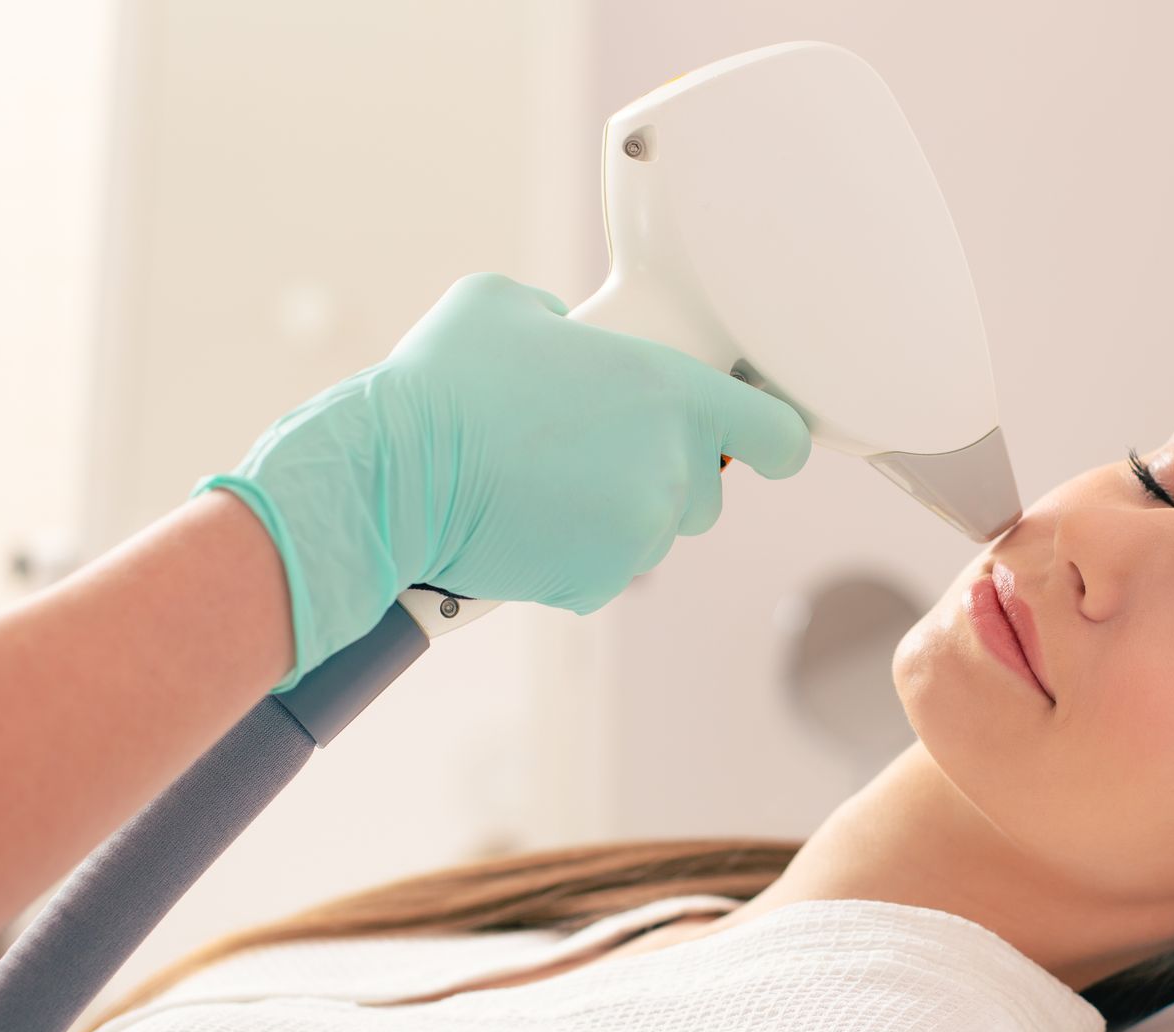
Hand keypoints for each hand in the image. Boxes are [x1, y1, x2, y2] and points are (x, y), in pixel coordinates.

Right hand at [195, 272, 810, 691]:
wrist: (394, 474)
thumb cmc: (448, 381)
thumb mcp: (509, 306)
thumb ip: (570, 321)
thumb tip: (570, 336)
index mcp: (674, 396)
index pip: (779, 435)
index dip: (772, 438)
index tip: (760, 443)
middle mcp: (673, 472)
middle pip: (707, 491)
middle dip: (666, 475)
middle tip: (597, 451)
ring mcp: (638, 535)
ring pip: (653, 531)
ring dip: (618, 514)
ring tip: (547, 482)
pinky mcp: (597, 585)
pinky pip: (607, 569)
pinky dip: (577, 554)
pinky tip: (526, 519)